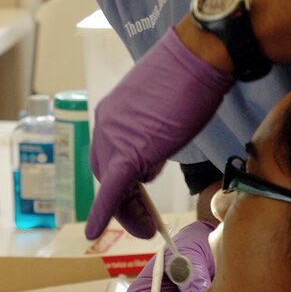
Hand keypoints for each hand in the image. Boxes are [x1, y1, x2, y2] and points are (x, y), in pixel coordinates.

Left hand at [85, 29, 232, 238]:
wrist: (197, 59)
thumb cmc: (189, 77)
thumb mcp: (163, 110)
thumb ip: (151, 133)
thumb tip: (154, 156)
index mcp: (112, 113)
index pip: (110, 156)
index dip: (122, 182)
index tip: (135, 198)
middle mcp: (105, 125)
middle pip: (107, 174)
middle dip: (124, 202)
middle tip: (144, 220)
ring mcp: (113, 137)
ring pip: (113, 185)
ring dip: (126, 211)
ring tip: (147, 226)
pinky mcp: (128, 150)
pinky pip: (113, 189)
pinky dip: (103, 213)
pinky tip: (93, 232)